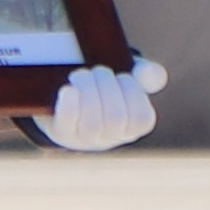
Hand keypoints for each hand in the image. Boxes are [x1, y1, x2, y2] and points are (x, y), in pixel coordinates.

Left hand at [38, 55, 166, 152]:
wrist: (67, 99)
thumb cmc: (105, 88)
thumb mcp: (128, 79)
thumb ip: (147, 74)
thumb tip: (148, 73)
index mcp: (131, 129)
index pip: (141, 118)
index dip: (132, 93)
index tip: (122, 76)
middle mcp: (109, 138)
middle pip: (115, 118)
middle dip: (107, 86)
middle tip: (98, 70)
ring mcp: (84, 139)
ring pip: (92, 123)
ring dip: (88, 91)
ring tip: (81, 74)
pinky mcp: (61, 132)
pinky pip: (67, 123)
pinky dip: (69, 105)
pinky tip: (68, 89)